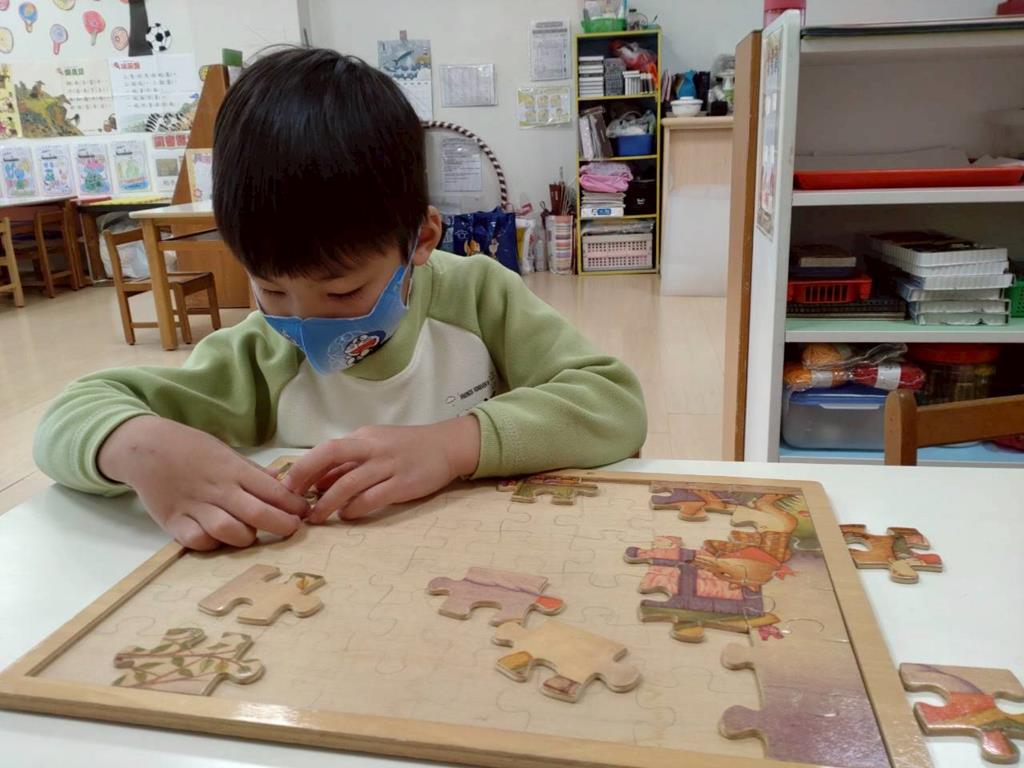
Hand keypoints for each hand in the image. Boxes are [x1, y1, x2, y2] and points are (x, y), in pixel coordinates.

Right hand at [98, 416, 309, 549]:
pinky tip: (218, 540)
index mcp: (232, 470)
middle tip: (292, 529)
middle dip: (281, 525)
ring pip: (228, 531)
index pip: (271, 490)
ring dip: (245, 537)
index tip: (305, 512)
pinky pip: (197, 541)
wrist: (144, 447)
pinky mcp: (172, 521)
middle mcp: (216, 489)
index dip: (293, 504)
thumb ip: (251, 471)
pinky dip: (211, 544)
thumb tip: (280, 482)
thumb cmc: (190, 448)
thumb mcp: (225, 452)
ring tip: (251, 535)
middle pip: (257, 514)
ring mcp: (193, 506)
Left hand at [282, 416, 480, 522]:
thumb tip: (317, 483)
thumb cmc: (408, 449)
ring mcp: (388, 465)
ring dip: (327, 502)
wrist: (448, 446)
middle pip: (331, 454)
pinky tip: (347, 515)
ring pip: (349, 482)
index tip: (286, 487)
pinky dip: (355, 508)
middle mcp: (372, 447)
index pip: (325, 450)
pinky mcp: (403, 483)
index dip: (302, 468)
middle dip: (305, 475)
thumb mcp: (375, 448)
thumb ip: (349, 465)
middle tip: (292, 500)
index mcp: (362, 437)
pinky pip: (373, 498)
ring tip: (316, 517)